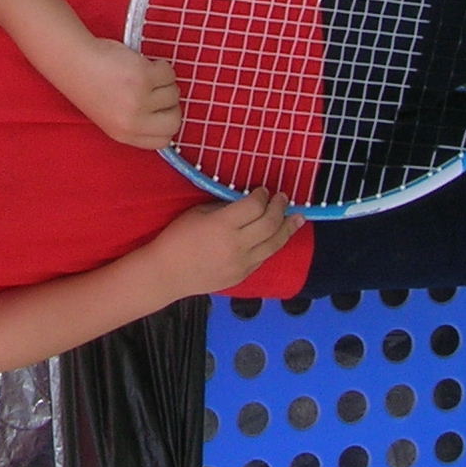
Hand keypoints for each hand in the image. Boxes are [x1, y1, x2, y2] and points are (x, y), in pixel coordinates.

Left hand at [58, 36, 182, 149]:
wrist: (73, 60)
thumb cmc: (90, 83)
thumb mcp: (111, 115)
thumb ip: (135, 122)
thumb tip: (165, 114)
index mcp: (123, 134)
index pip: (162, 141)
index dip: (165, 124)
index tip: (160, 110)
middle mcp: (132, 122)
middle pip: (174, 121)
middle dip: (171, 105)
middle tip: (157, 91)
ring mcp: (139, 100)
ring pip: (173, 93)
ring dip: (163, 82)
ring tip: (142, 74)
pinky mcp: (144, 78)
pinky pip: (169, 74)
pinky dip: (161, 66)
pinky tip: (142, 63)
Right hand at [148, 189, 298, 292]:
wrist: (167, 274)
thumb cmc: (176, 239)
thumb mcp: (197, 213)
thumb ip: (224, 207)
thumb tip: (246, 201)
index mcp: (222, 225)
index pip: (254, 206)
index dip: (262, 195)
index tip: (263, 190)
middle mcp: (236, 245)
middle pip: (270, 223)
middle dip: (279, 208)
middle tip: (283, 198)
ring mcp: (242, 263)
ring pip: (275, 244)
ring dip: (288, 228)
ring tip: (298, 218)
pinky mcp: (243, 276)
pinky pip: (264, 258)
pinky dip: (273, 244)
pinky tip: (278, 236)